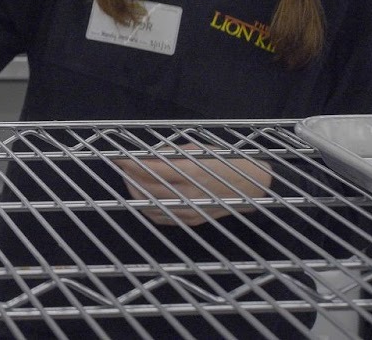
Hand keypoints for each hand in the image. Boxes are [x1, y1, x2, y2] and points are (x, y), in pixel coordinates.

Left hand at [117, 144, 272, 226]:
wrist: (252, 186)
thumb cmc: (226, 162)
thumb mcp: (198, 150)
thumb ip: (171, 154)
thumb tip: (146, 156)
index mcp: (191, 172)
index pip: (151, 169)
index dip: (131, 164)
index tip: (119, 159)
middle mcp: (189, 194)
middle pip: (147, 189)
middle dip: (130, 178)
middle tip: (124, 169)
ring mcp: (190, 210)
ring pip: (151, 205)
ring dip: (136, 193)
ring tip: (131, 181)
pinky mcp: (192, 220)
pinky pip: (162, 218)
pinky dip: (148, 207)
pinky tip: (144, 197)